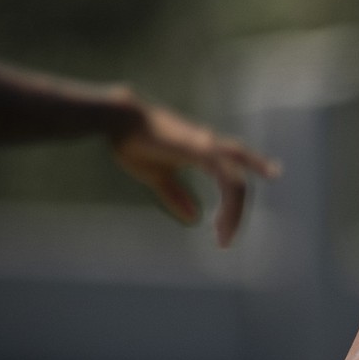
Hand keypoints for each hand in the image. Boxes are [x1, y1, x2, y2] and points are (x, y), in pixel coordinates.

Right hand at [110, 100, 280, 246]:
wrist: (120, 119)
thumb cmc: (134, 143)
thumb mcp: (157, 176)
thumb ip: (176, 195)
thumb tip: (194, 218)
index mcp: (205, 152)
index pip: (232, 177)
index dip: (234, 203)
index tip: (226, 228)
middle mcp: (212, 147)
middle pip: (238, 183)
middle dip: (236, 213)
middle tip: (225, 241)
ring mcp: (208, 146)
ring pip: (235, 182)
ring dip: (233, 212)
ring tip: (223, 238)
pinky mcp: (200, 149)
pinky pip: (225, 176)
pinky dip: (229, 200)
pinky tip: (225, 219)